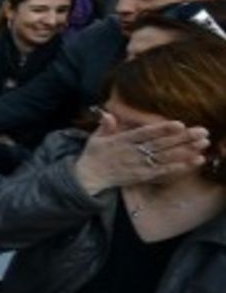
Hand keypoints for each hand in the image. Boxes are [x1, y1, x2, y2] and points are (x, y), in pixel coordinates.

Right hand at [74, 112, 208, 195]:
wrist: (88, 177)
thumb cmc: (93, 155)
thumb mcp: (95, 138)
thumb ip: (105, 126)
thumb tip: (108, 114)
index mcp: (121, 140)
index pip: (144, 134)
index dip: (161, 129)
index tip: (178, 124)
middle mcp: (132, 153)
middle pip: (160, 145)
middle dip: (182, 138)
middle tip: (202, 132)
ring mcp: (138, 165)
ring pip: (165, 158)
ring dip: (185, 152)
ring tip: (202, 146)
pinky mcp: (141, 176)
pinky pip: (162, 172)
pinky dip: (178, 167)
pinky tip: (192, 163)